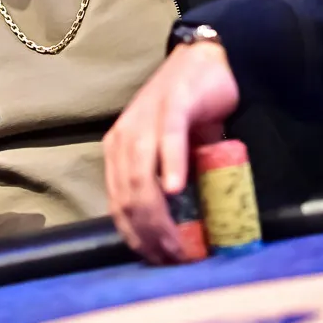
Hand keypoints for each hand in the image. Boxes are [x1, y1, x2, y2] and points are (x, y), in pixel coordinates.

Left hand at [103, 40, 239, 264]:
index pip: (117, 203)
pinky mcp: (171, 106)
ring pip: (141, 176)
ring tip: (176, 241)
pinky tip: (177, 190)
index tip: (156, 260)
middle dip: (148, 234)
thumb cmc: (190, 113)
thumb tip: (179, 228)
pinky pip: (167, 140)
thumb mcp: (172, 155)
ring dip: (158, 214)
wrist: (205, 62)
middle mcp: (123, 138)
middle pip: (127, 196)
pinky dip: (171, 166)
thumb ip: (166, 183)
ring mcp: (145, 120)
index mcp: (118, 152)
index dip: (135, 236)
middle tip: (172, 259)